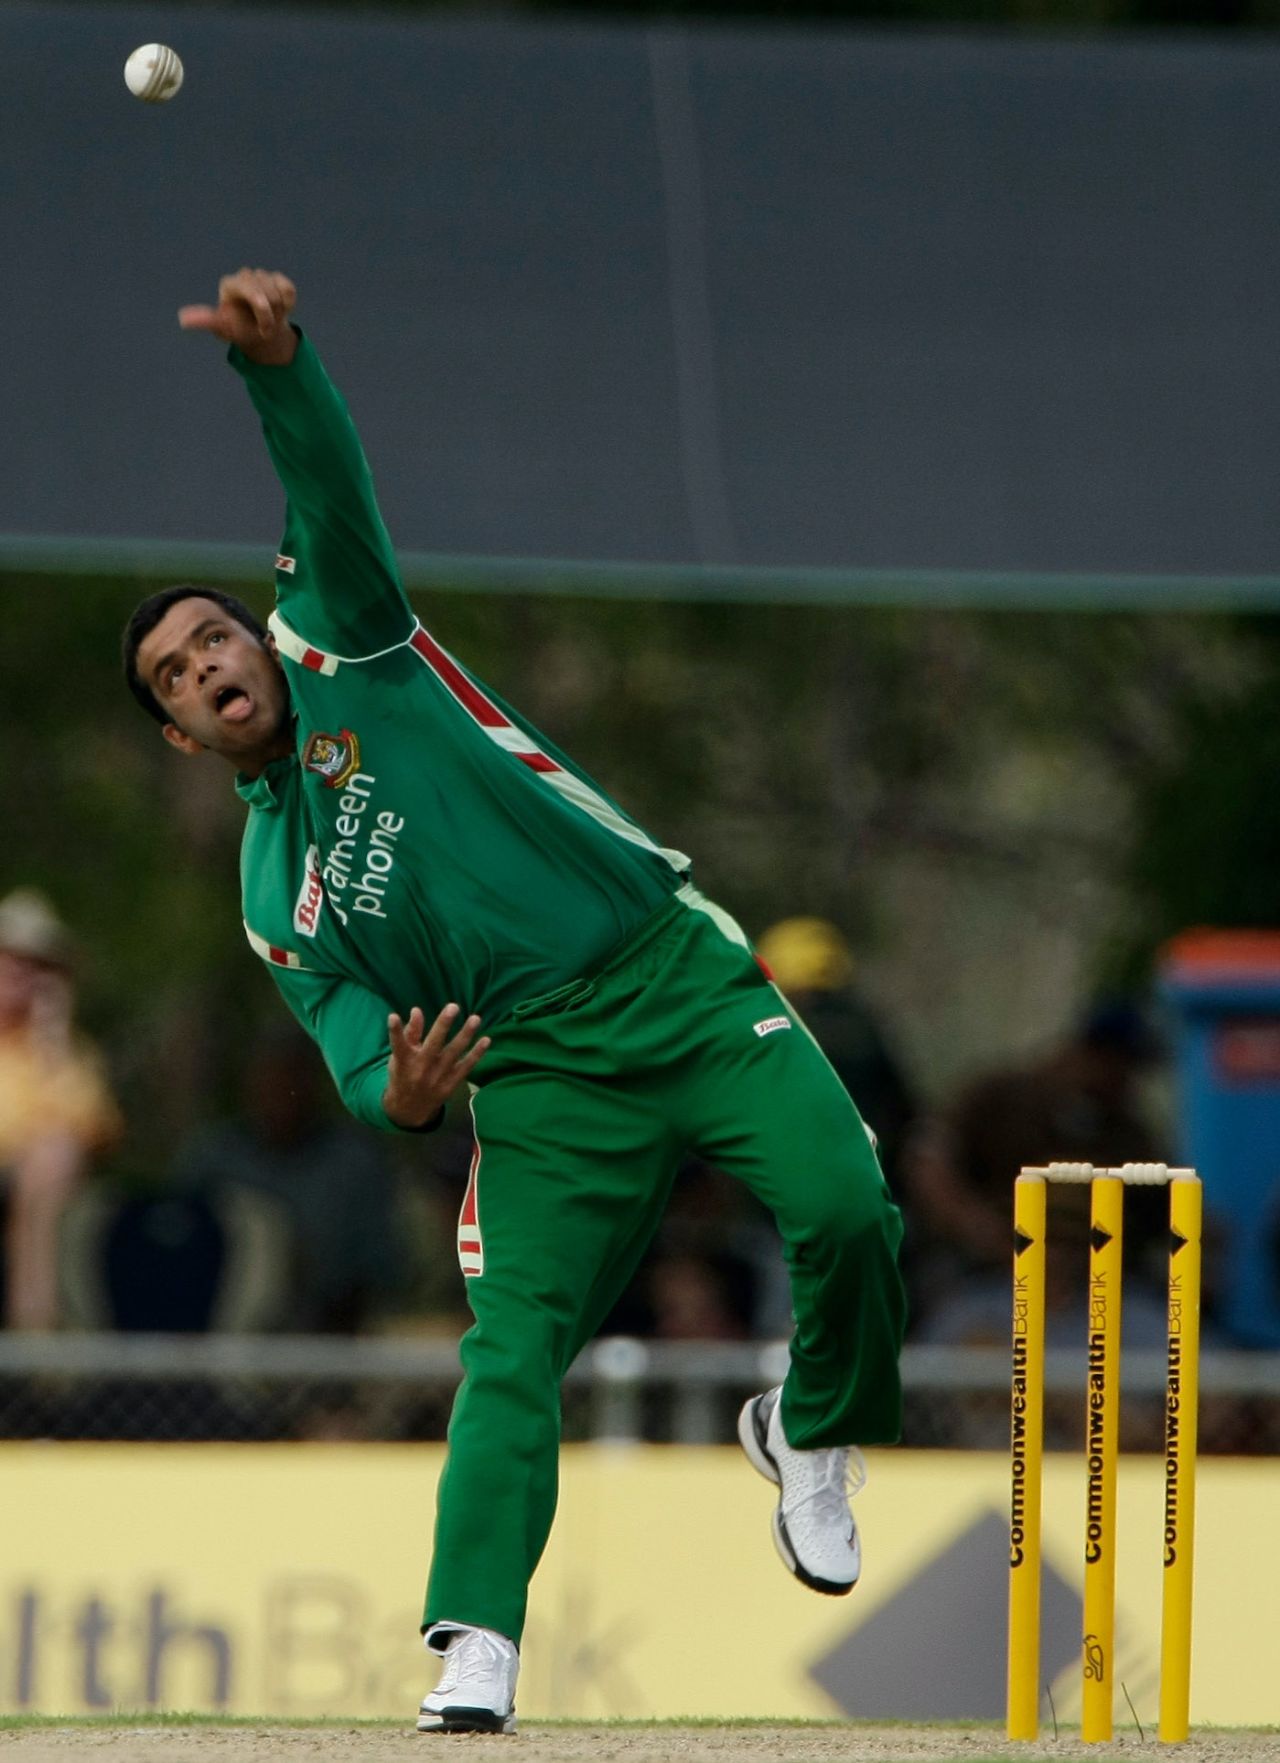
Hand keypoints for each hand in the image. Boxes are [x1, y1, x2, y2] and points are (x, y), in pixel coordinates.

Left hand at [178, 267, 298, 364]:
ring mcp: (261, 275)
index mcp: (230, 284)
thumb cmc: (238, 330)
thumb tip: (182, 319)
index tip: (263, 332)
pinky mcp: (276, 278)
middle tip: (266, 331)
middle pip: (268, 293)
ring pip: (279, 292)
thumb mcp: (222, 328)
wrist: (257, 333)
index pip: (252, 290)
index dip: (263, 312)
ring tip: (270, 320)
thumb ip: (206, 321)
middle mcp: (244, 276)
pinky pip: (288, 289)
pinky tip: (279, 309)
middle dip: (272, 316)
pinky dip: (288, 303)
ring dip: (279, 312)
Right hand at [382, 1003, 490, 1128]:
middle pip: (433, 1044)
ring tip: (476, 1018)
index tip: (393, 1016)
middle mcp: (421, 1068)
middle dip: (443, 1025)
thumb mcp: (399, 1057)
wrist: (410, 1109)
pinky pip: (466, 1066)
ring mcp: (437, 1077)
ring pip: (453, 1053)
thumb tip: (417, 1010)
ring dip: (465, 1035)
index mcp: (404, 1060)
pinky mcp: (450, 1084)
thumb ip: (409, 1034)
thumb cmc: (404, 1074)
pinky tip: (486, 1040)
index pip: (398, 1044)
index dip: (395, 1031)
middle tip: (453, 1006)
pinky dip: (476, 1054)